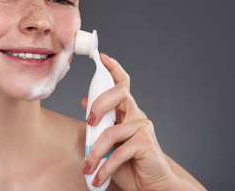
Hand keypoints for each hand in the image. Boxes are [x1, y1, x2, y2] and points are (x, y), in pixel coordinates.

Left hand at [81, 53, 175, 190]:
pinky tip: (99, 176)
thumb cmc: (129, 164)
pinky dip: (105, 166)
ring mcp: (143, 127)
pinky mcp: (146, 142)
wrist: (150, 186)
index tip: (102, 57)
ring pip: (112, 130)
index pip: (122, 85)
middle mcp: (136, 115)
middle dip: (100, 102)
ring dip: (95, 152)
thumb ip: (99, 122)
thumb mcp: (107, 143)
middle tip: (90, 121)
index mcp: (126, 113)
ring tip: (88, 167)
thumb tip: (84, 100)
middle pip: (120, 93)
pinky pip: (118, 151)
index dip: (114, 69)